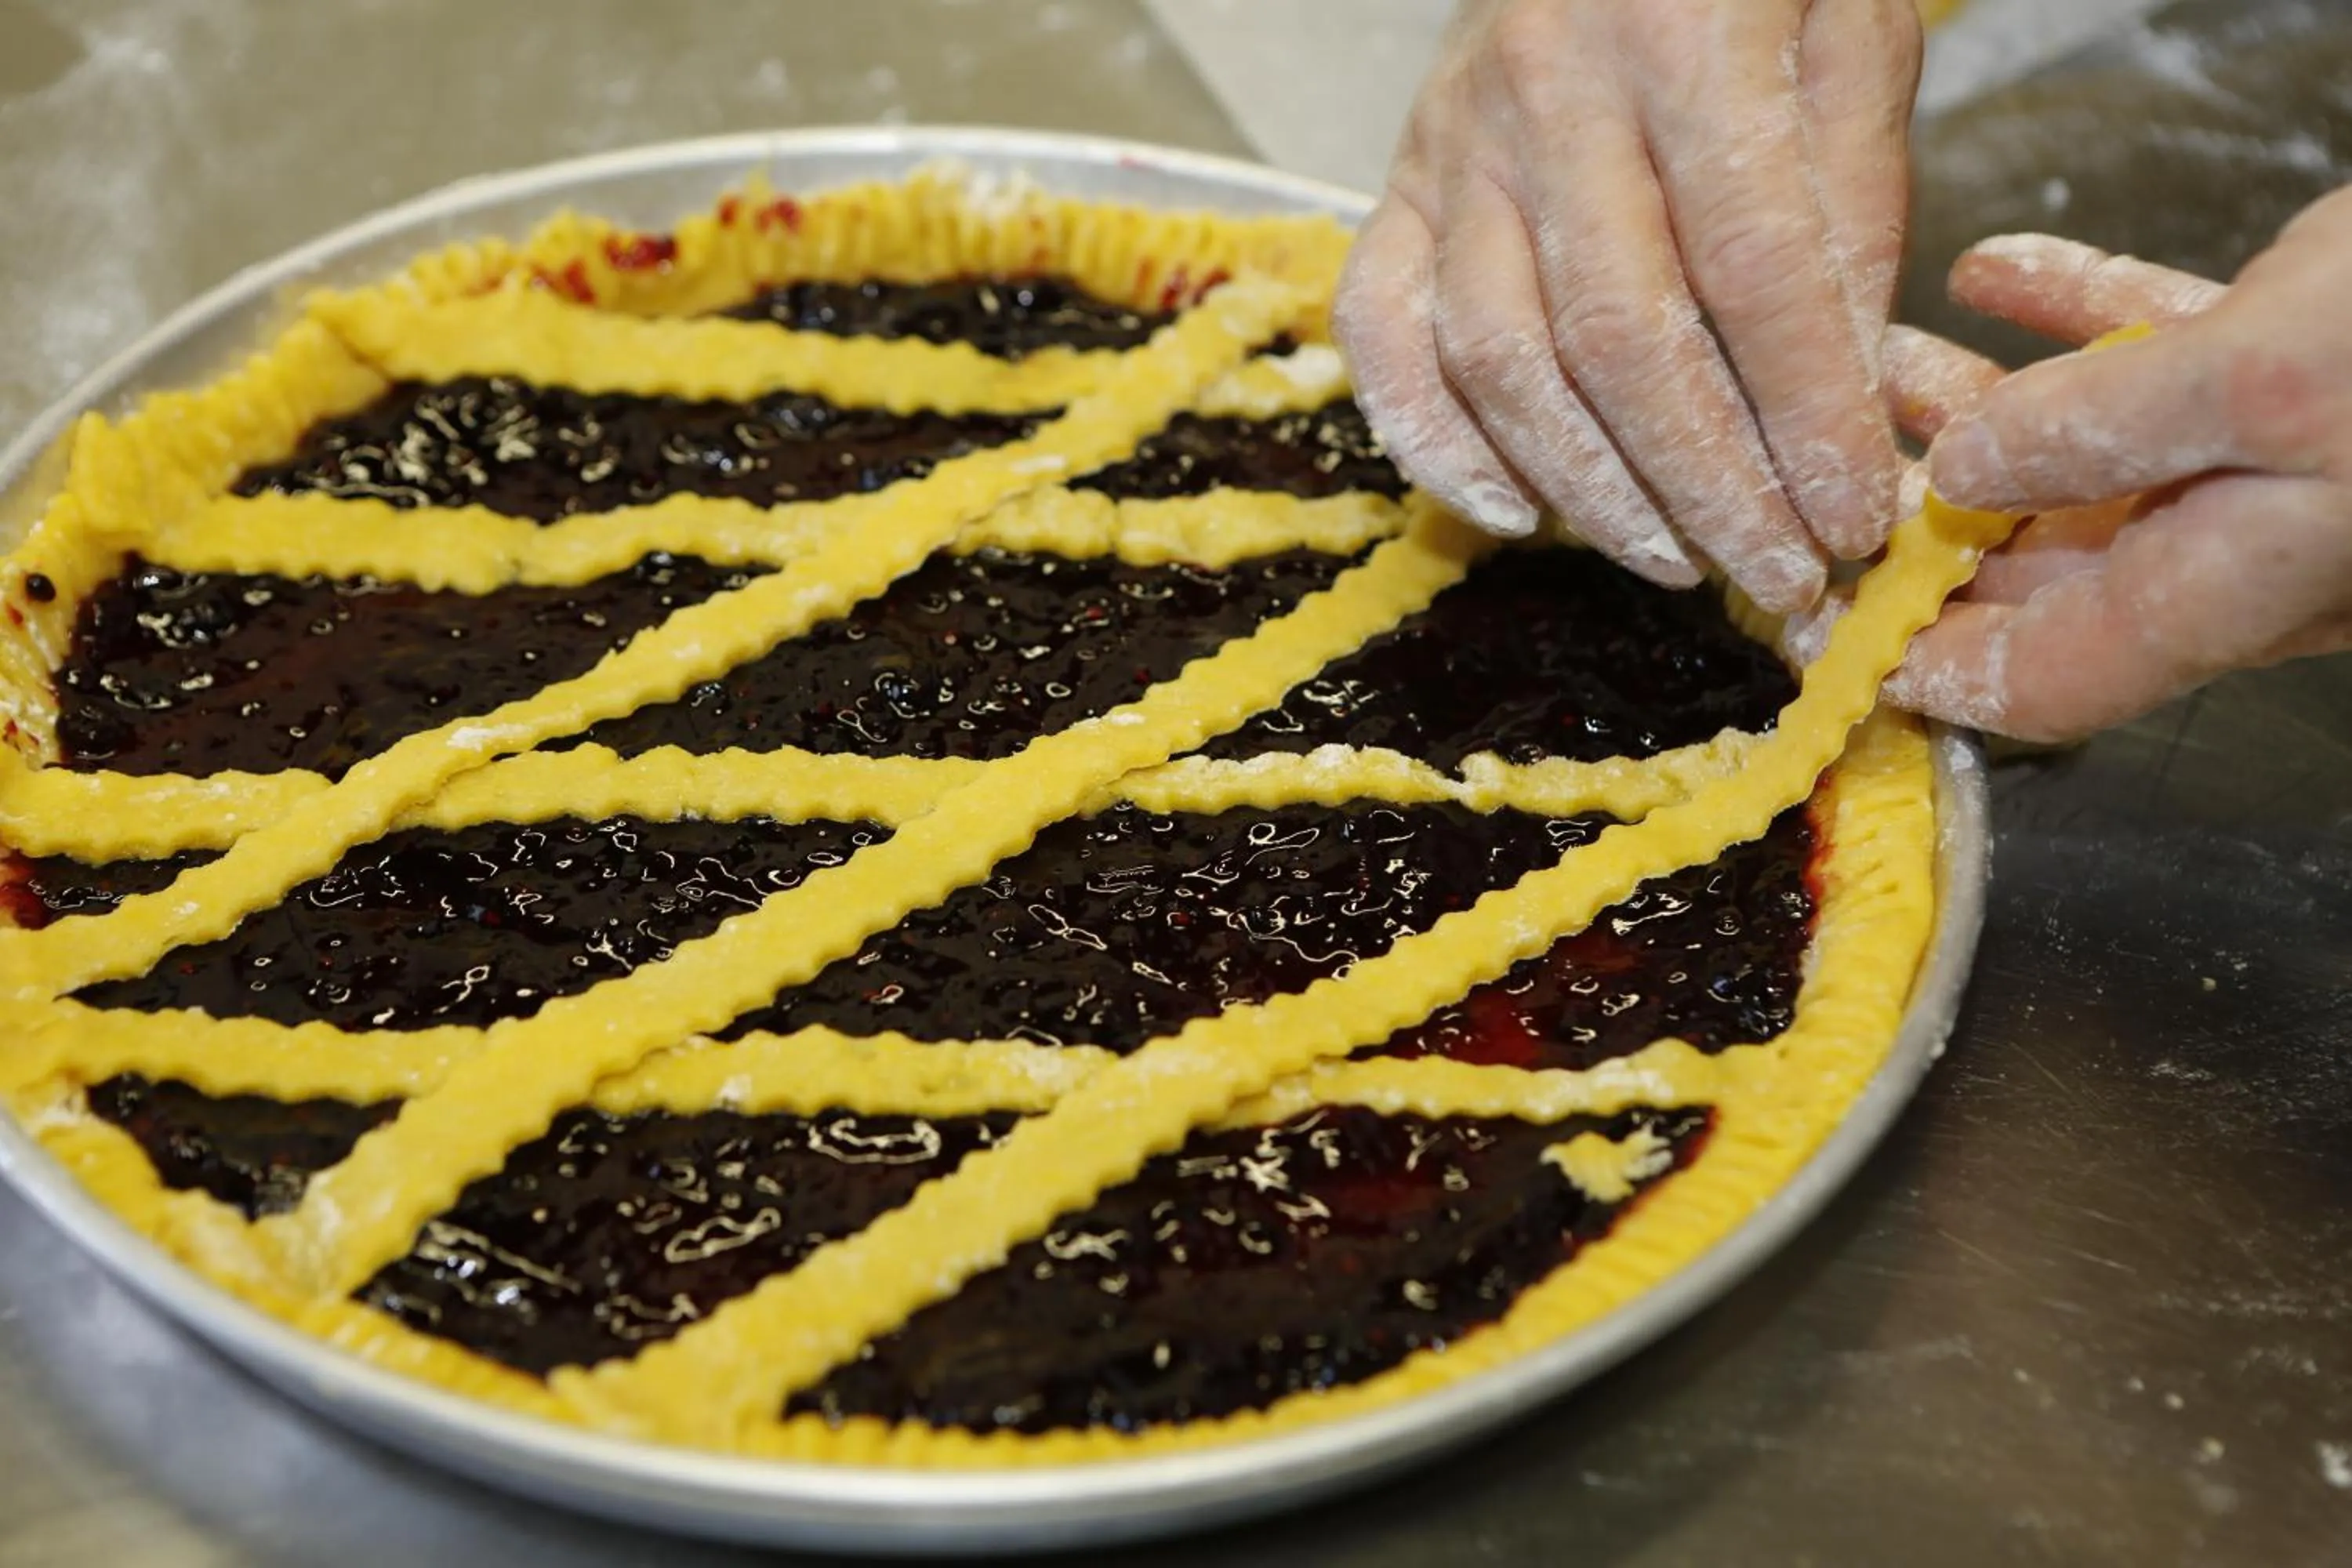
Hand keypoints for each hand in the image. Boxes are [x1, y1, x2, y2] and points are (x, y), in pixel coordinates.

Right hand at [1332, 0, 1922, 614]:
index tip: (1856, 522)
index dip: (1809, 418)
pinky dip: (1433, 443)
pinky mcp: (1395, 187)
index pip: (1754, 272)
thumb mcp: (1856, 33)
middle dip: (1708, 488)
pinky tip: (1515, 512)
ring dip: (1590, 488)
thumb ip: (1855, 201)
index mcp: (1688, 40)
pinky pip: (1382, 338)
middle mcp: (1547, 98)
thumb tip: (1848, 398)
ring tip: (1674, 560)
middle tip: (1776, 578)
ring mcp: (1451, 147)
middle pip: (1618, 341)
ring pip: (1498, 359)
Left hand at [1833, 191, 2351, 743]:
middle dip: (1922, 518)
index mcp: (2218, 590)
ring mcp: (2263, 464)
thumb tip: (1958, 473)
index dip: (1922, 670)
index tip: (1820, 637)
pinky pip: (2154, 358)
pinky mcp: (2298, 369)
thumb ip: (2103, 433)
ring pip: (2084, 454)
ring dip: (1977, 405)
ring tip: (1877, 354)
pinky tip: (1990, 268)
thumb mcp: (2264, 384)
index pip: (2039, 681)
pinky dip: (2068, 319)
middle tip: (1818, 467)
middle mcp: (2231, 549)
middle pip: (2036, 565)